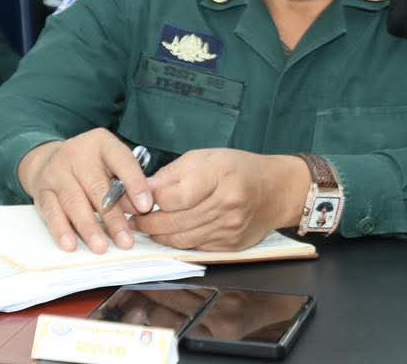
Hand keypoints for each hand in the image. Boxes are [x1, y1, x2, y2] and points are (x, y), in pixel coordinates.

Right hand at [17, 129, 152, 253]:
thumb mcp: (111, 163)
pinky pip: (52, 211)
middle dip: (113, 217)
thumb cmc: (91, 166)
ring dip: (88, 227)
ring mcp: (56, 171)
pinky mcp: (42, 190)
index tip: (146, 206)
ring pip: (74, 202)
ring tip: (100, 247)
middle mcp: (77, 153)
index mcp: (101, 143)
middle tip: (126, 241)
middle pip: (97, 187)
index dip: (135, 183)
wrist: (49, 159)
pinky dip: (61, 229)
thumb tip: (141, 210)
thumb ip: (127, 183)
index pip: (121, 160)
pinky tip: (70, 244)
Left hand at [133, 150, 307, 250]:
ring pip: (181, 239)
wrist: (277, 191)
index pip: (174, 196)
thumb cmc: (240, 168)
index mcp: (220, 176)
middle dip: (145, 221)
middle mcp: (227, 205)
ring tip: (142, 225)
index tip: (130, 196)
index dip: (147, 199)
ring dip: (157, 235)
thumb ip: (172, 174)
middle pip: (174, 221)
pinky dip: (176, 242)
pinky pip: (194, 248)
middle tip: (129, 215)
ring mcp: (230, 229)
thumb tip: (142, 188)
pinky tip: (166, 232)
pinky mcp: (230, 247)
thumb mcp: (206, 157)